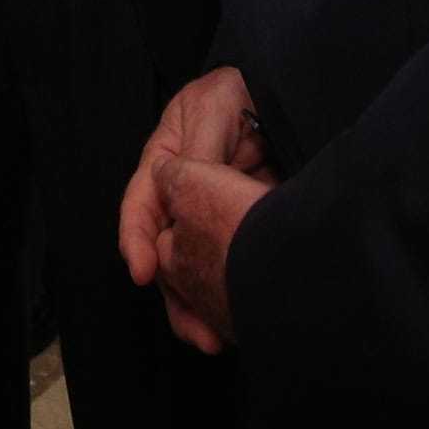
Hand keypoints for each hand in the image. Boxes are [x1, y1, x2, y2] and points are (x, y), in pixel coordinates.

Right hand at [119, 68, 274, 353]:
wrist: (291, 91)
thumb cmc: (242, 88)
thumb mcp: (213, 106)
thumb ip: (197, 150)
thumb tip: (184, 191)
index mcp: (167, 163)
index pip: (142, 204)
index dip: (137, 239)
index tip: (144, 272)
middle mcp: (186, 196)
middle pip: (169, 251)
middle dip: (176, 293)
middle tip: (195, 330)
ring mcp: (217, 217)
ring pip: (201, 268)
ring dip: (204, 306)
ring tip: (216, 340)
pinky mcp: (248, 232)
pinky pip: (237, 266)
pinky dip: (237, 294)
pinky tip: (247, 319)